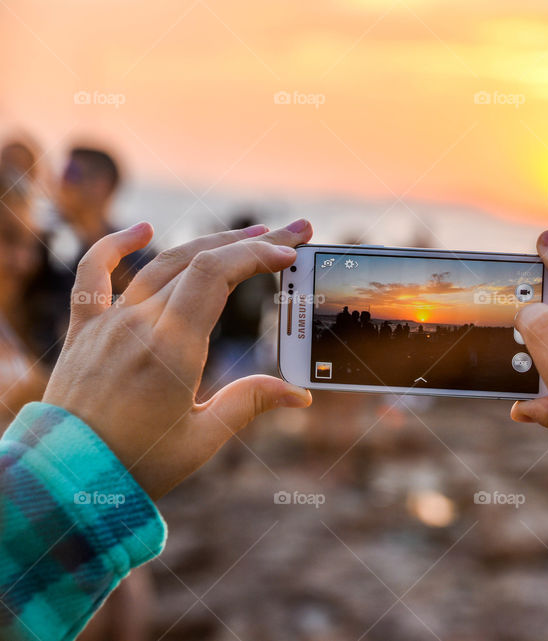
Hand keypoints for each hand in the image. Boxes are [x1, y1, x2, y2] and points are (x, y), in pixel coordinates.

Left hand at [42, 220, 314, 497]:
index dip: (256, 256)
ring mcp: (109, 323)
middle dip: (251, 243)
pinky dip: (115, 246)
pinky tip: (143, 231)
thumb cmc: (137, 464)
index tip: (290, 253)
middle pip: (198, 260)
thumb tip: (299, 395)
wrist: (66, 479)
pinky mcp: (84, 331)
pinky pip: (93, 276)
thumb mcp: (203, 439)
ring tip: (250, 235)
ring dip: (209, 244)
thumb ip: (249, 403)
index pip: (215, 274)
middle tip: (294, 231)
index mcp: (172, 348)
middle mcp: (139, 324)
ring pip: (161, 263)